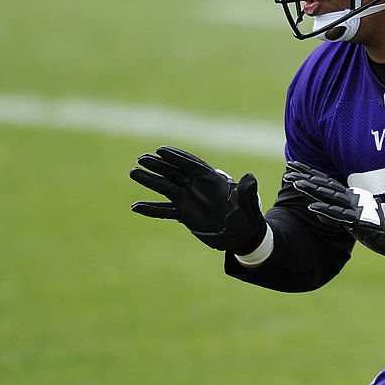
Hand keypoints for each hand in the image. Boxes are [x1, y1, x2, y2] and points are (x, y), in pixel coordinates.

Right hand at [130, 146, 264, 252]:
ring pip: (165, 187)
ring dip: (150, 181)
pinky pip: (164, 211)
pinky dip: (151, 209)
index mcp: (211, 180)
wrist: (240, 234)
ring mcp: (188, 199)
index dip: (176, 157)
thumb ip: (246, 191)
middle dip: (158, 165)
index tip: (160, 150)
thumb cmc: (247, 217)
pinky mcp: (184, 214)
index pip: (191, 164)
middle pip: (174, 172)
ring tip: (133, 172)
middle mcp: (197, 187)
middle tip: (141, 158)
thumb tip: (250, 177)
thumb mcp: (248, 204)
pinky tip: (136, 207)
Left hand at [284, 161, 384, 256]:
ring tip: (294, 182)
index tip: (293, 165)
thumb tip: (318, 210)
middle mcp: (351, 200)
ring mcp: (354, 209)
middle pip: (324, 184)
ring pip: (328, 196)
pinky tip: (311, 206)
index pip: (326, 182)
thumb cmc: (384, 227)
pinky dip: (324, 210)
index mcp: (351, 197)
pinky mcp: (358, 222)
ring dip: (311, 189)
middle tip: (288, 167)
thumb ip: (339, 213)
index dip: (310, 173)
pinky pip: (338, 216)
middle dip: (305, 176)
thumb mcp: (358, 219)